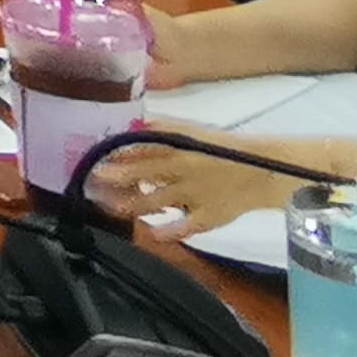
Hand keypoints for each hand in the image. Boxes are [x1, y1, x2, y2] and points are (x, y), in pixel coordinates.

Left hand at [88, 142, 293, 237]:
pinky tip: (153, 233)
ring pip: (157, 200)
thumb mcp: (192, 132)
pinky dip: (169, 231)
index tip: (96, 159)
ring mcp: (194, 195)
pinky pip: (186, 226)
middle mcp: (183, 169)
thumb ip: (162, 128)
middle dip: (116, 177)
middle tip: (94, 181)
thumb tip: (134, 124)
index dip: (118, 154)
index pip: (142, 148)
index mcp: (179, 146)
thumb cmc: (223, 150)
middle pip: (143, 172)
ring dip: (132, 203)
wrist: (261, 172)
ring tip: (111, 206)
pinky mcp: (208, 217)